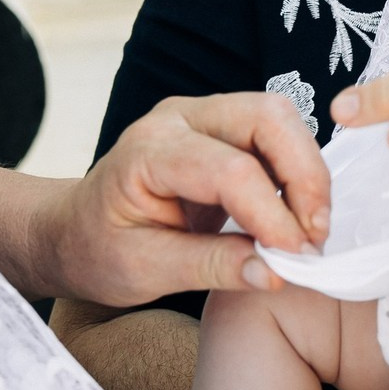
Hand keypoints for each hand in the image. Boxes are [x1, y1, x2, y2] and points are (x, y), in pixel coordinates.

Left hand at [36, 93, 328, 304]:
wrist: (73, 229)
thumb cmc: (96, 249)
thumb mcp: (142, 271)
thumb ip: (211, 267)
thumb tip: (277, 274)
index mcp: (149, 150)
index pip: (231, 170)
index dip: (272, 213)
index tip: (296, 258)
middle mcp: (182, 117)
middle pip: (268, 118)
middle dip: (305, 175)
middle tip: (315, 235)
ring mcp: (208, 115)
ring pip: (282, 120)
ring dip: (308, 173)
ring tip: (310, 229)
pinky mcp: (228, 128)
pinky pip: (279, 137)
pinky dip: (299, 174)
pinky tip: (297, 216)